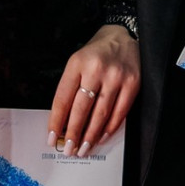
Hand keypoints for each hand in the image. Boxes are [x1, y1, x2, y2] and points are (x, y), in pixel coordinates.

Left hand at [47, 24, 139, 157]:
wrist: (122, 36)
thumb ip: (70, 88)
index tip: (52, 138)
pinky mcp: (132, 83)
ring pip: (101, 113)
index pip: (63, 98)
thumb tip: (64, 122)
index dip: (56, 121)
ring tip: (83, 148)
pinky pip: (120, 112)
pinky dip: (110, 127)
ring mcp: (116, 77)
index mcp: (77, 63)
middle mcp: (96, 69)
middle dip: (73, 133)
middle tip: (68, 149)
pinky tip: (102, 137)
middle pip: (81, 109)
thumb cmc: (96, 54)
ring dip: (91, 135)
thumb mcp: (77, 62)